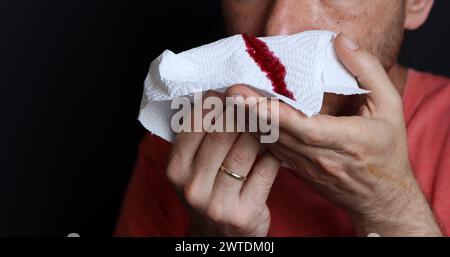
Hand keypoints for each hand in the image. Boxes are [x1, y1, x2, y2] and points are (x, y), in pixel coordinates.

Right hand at [166, 91, 279, 235]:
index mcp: (175, 169)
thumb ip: (198, 137)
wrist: (219, 237)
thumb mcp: (191, 168)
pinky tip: (275, 146)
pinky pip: (267, 169)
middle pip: (222, 132)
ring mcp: (217, 202)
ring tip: (266, 120)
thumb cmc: (208, 191)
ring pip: (246, 148)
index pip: (194, 122)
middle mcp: (192, 186)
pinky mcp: (244, 213)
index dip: (215, 101)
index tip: (231, 92)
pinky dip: (274, 153)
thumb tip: (219, 93)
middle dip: (242, 111)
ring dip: (261, 129)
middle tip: (254, 100)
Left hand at [225, 33, 441, 235]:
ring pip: (271, 143)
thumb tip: (342, 43)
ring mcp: (306, 166)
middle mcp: (320, 156)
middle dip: (251, 113)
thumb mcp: (390, 106)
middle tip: (228, 92)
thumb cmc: (387, 151)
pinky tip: (243, 118)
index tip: (246, 98)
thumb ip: (368, 72)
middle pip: (278, 134)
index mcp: (345, 140)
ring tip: (229, 101)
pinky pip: (273, 150)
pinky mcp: (297, 170)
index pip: (303, 127)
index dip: (273, 114)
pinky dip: (257, 134)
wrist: (381, 198)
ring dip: (250, 123)